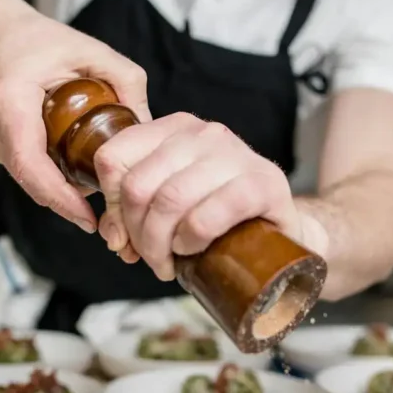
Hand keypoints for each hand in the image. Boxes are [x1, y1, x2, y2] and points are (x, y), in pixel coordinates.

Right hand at [0, 8, 151, 232]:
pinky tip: (78, 169)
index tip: (90, 219)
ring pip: (30, 179)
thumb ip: (126, 81)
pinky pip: (27, 170)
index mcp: (10, 100)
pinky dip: (53, 175)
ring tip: (99, 186)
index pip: (30, 164)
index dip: (60, 198)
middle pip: (32, 179)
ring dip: (62, 188)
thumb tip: (148, 127)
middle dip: (69, 200)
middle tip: (109, 211)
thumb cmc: (42, 40)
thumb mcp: (93, 50)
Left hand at [92, 113, 315, 280]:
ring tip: (168, 263)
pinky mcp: (263, 183)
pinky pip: (208, 215)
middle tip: (150, 258)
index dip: (111, 205)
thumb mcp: (168, 204)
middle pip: (138, 184)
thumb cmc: (218, 217)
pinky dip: (192, 239)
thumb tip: (112, 236)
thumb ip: (132, 211)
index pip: (113, 158)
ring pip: (170, 200)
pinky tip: (193, 249)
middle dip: (136, 233)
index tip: (122, 235)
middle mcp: (203, 133)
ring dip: (160, 244)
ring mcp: (235, 154)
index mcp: (173, 129)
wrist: (280, 228)